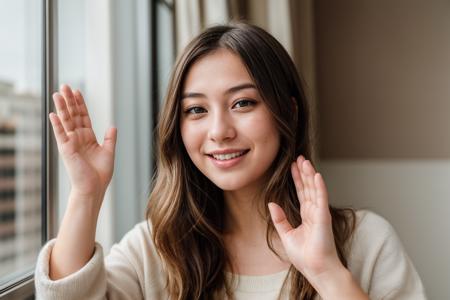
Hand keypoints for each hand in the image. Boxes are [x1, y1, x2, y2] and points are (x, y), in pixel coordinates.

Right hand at [49, 84, 116, 201]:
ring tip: (57, 93)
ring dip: (61, 107)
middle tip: (65, 86)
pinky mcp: (66, 149)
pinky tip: (53, 114)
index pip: (83, 117)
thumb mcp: (109, 152)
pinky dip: (57, 124)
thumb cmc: (100, 174)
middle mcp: (78, 138)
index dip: (80, 104)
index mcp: (88, 138)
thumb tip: (113, 126)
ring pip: (66, 121)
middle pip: (73, 115)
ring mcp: (71, 143)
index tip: (77, 91)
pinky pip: (60, 134)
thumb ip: (110, 139)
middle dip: (69, 100)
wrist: (94, 188)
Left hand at [268, 156, 341, 282]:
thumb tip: (271, 203)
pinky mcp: (323, 217)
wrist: (316, 269)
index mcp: (307, 216)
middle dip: (303, 172)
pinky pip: (321, 198)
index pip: (302, 193)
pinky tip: (316, 174)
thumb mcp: (286, 235)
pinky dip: (319, 186)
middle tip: (299, 157)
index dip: (297, 179)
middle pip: (308, 187)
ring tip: (305, 160)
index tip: (293, 166)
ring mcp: (320, 213)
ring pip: (314, 189)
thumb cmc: (304, 256)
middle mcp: (314, 212)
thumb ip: (279, 219)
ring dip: (310, 174)